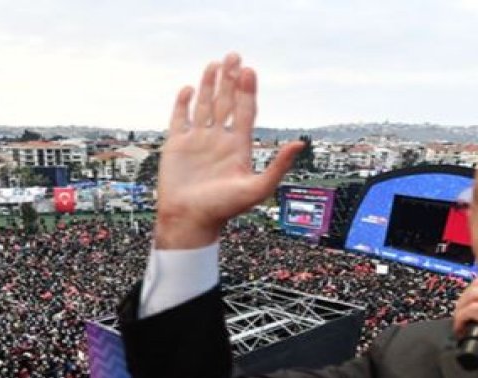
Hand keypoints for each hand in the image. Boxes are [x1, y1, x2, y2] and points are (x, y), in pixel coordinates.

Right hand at [155, 52, 304, 248]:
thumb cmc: (223, 210)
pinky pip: (180, 119)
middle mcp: (219, 140)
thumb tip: (300, 144)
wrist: (190, 222)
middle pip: (226, 102)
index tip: (249, 71)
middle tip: (234, 56)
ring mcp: (198, 141)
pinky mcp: (177, 146)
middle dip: (230, 80)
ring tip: (214, 64)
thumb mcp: (256, 188)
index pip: (245, 111)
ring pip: (205, 106)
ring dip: (209, 85)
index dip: (248, 91)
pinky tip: (187, 89)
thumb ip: (278, 166)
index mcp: (239, 147)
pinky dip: (183, 103)